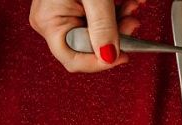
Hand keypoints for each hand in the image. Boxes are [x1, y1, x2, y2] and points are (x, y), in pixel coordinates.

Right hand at [29, 0, 143, 72]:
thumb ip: (103, 26)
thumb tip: (109, 56)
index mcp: (49, 22)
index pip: (74, 60)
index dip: (100, 63)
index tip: (123, 56)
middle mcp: (51, 21)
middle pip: (89, 46)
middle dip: (116, 35)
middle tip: (133, 23)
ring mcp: (61, 13)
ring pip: (97, 32)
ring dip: (120, 21)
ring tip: (132, 6)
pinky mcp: (73, 5)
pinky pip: (97, 18)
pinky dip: (114, 11)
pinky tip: (126, 2)